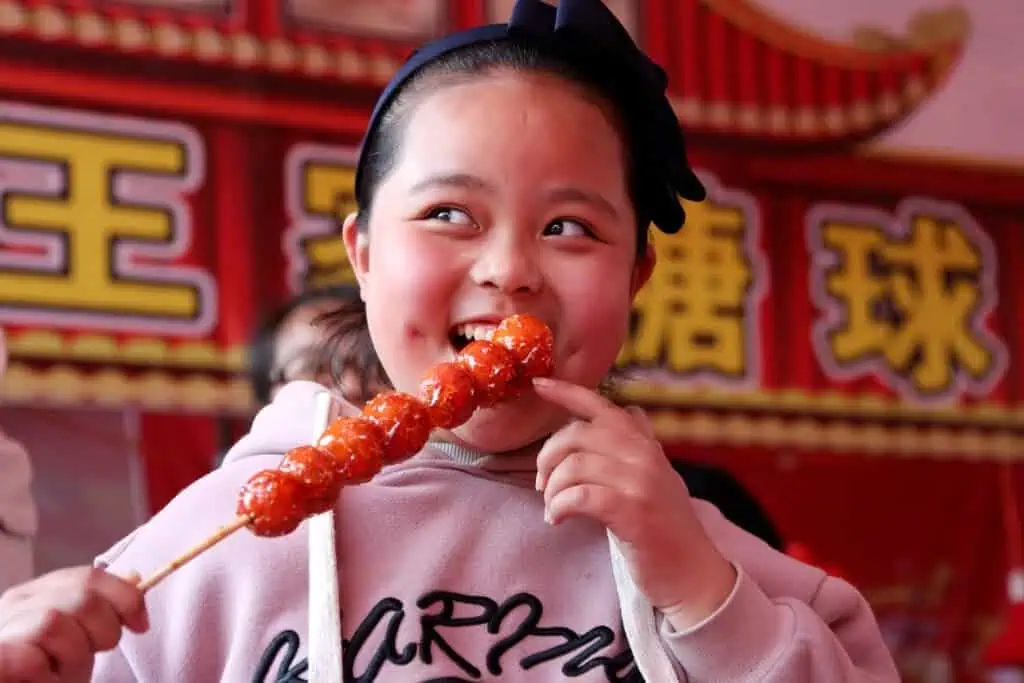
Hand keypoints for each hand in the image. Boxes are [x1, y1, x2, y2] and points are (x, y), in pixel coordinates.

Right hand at [0, 567, 148, 681]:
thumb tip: (135, 578)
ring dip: (72, 656)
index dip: (124, 596)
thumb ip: (101, 607)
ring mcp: (3, 629)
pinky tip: (45, 681)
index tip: (140, 624)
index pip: (89, 576)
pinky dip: (47, 677)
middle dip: (102, 631)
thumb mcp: (82, 635)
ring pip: (54, 622)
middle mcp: (16, 603)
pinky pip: (30, 659)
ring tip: (61, 672)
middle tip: (89, 656)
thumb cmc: (47, 670)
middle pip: (82, 597)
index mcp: (39, 592)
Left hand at [532, 377, 736, 629]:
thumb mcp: (659, 477)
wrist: (693, 574)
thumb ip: (641, 445)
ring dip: (552, 489)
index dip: (567, 392)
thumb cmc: (666, 529)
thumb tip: (631, 412)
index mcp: (645, 445)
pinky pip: (579, 497)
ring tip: (553, 508)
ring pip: (574, 466)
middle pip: (578, 435)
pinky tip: (558, 520)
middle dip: (549, 456)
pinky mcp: (631, 511)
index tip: (539, 384)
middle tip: (542, 483)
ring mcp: (640, 482)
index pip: (602, 407)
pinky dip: (559, 507)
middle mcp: (644, 456)